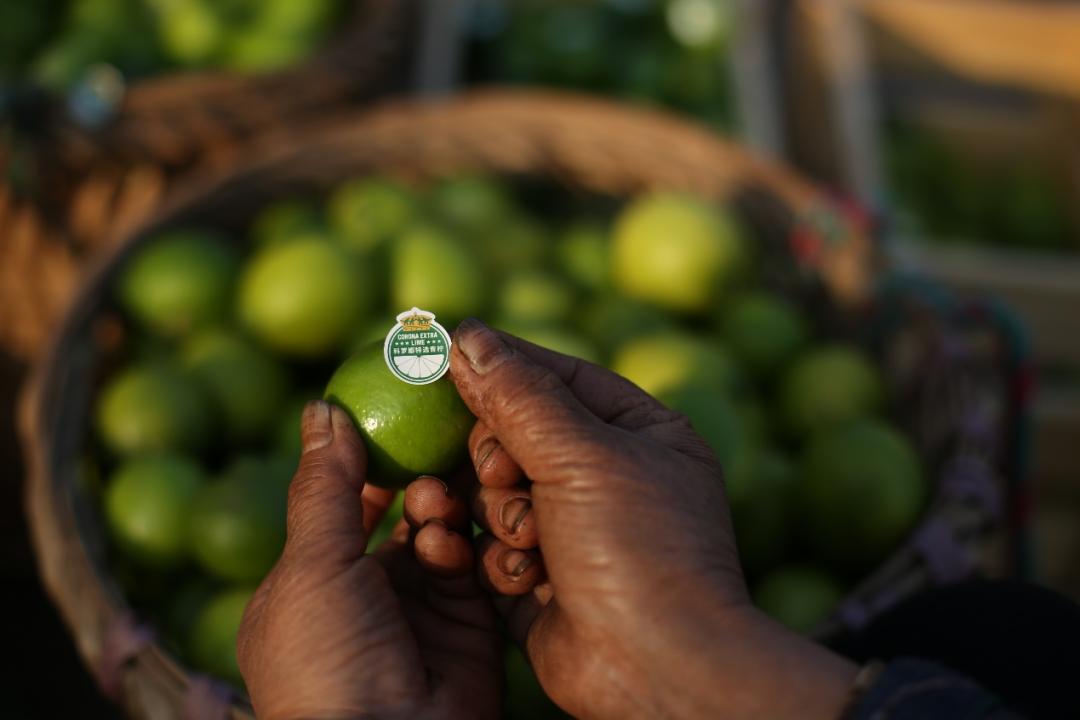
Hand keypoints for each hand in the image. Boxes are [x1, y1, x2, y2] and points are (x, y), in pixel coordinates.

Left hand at [237, 401, 501, 719]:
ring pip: (442, 533)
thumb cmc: (325, 659)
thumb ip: (326, 487)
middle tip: (432, 451)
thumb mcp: (310, 565)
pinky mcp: (469, 625)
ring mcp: (420, 611)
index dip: (368, 461)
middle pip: (401, 514)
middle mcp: (367, 595)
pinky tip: (459, 535)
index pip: (344, 505)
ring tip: (438, 501)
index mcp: (311, 583)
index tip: (397, 410)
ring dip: (442, 510)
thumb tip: (321, 408)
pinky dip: (469, 545)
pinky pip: (475, 566)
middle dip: (416, 481)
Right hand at [445, 319, 857, 719]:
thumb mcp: (583, 454)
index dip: (503, 362)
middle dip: (501, 457)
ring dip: (502, 515)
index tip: (443, 347)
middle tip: (506, 475)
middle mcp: (608, 478)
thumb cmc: (637, 547)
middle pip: (515, 436)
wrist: (659, 669)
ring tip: (527, 539)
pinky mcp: (542, 582)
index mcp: (640, 433)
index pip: (559, 377)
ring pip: (495, 495)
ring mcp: (575, 533)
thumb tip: (467, 335)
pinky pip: (493, 551)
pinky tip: (527, 579)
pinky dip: (502, 562)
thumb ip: (520, 394)